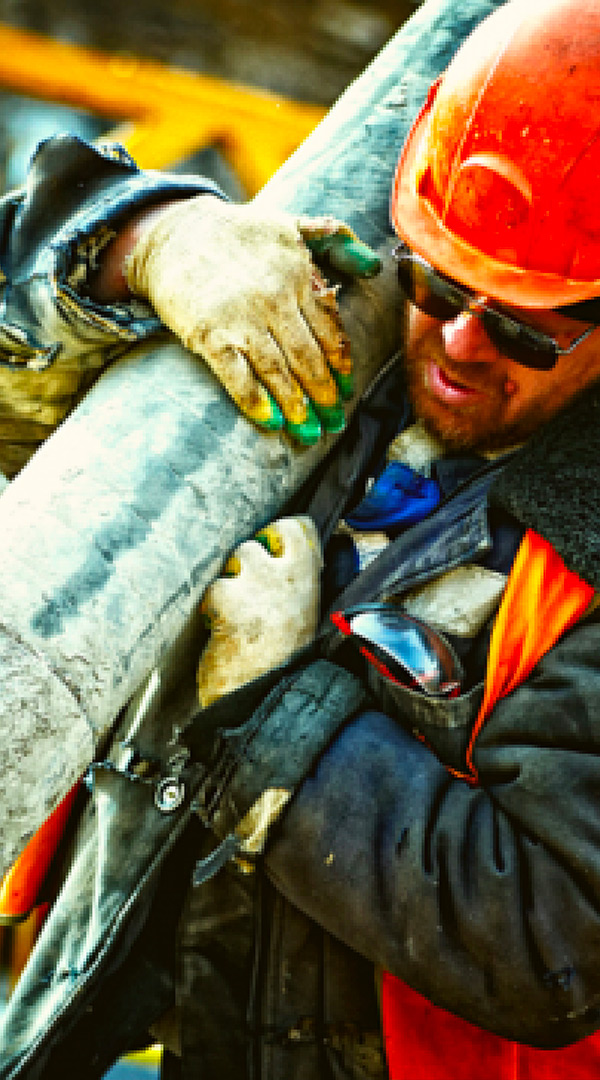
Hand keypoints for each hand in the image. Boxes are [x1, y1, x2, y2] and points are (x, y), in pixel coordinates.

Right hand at [124, 196, 380, 443]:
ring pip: (278, 372)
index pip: (329, 331)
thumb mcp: (290, 224)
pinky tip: (271, 421)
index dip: (340, 366)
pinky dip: (255, 402)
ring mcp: (241, 318)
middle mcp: (274, 298)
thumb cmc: (237, 233)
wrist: (174, 233)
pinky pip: (237, 376)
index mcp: (298, 275)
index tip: (347, 391)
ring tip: (309, 432)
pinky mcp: (209, 335)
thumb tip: (374, 267)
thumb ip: (336, 240)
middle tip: (334, 422)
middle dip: (325, 396)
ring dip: (297, 407)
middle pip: (308, 358)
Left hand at [196, 515, 321, 706]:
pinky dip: (213, 609)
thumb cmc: (285, 663)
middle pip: (262, 538)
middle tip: (250, 593)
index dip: (279, 536)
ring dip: (231, 582)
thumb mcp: (307, 617)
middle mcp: (286, 574)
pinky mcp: (228, 598)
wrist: (266, 699)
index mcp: (309, 579)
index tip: (273, 551)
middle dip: (250, 560)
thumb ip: (299, 585)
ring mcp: (257, 583)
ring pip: (236, 558)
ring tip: (237, 614)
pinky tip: (221, 629)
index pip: (296, 528)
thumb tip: (288, 558)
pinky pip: (215, 588)